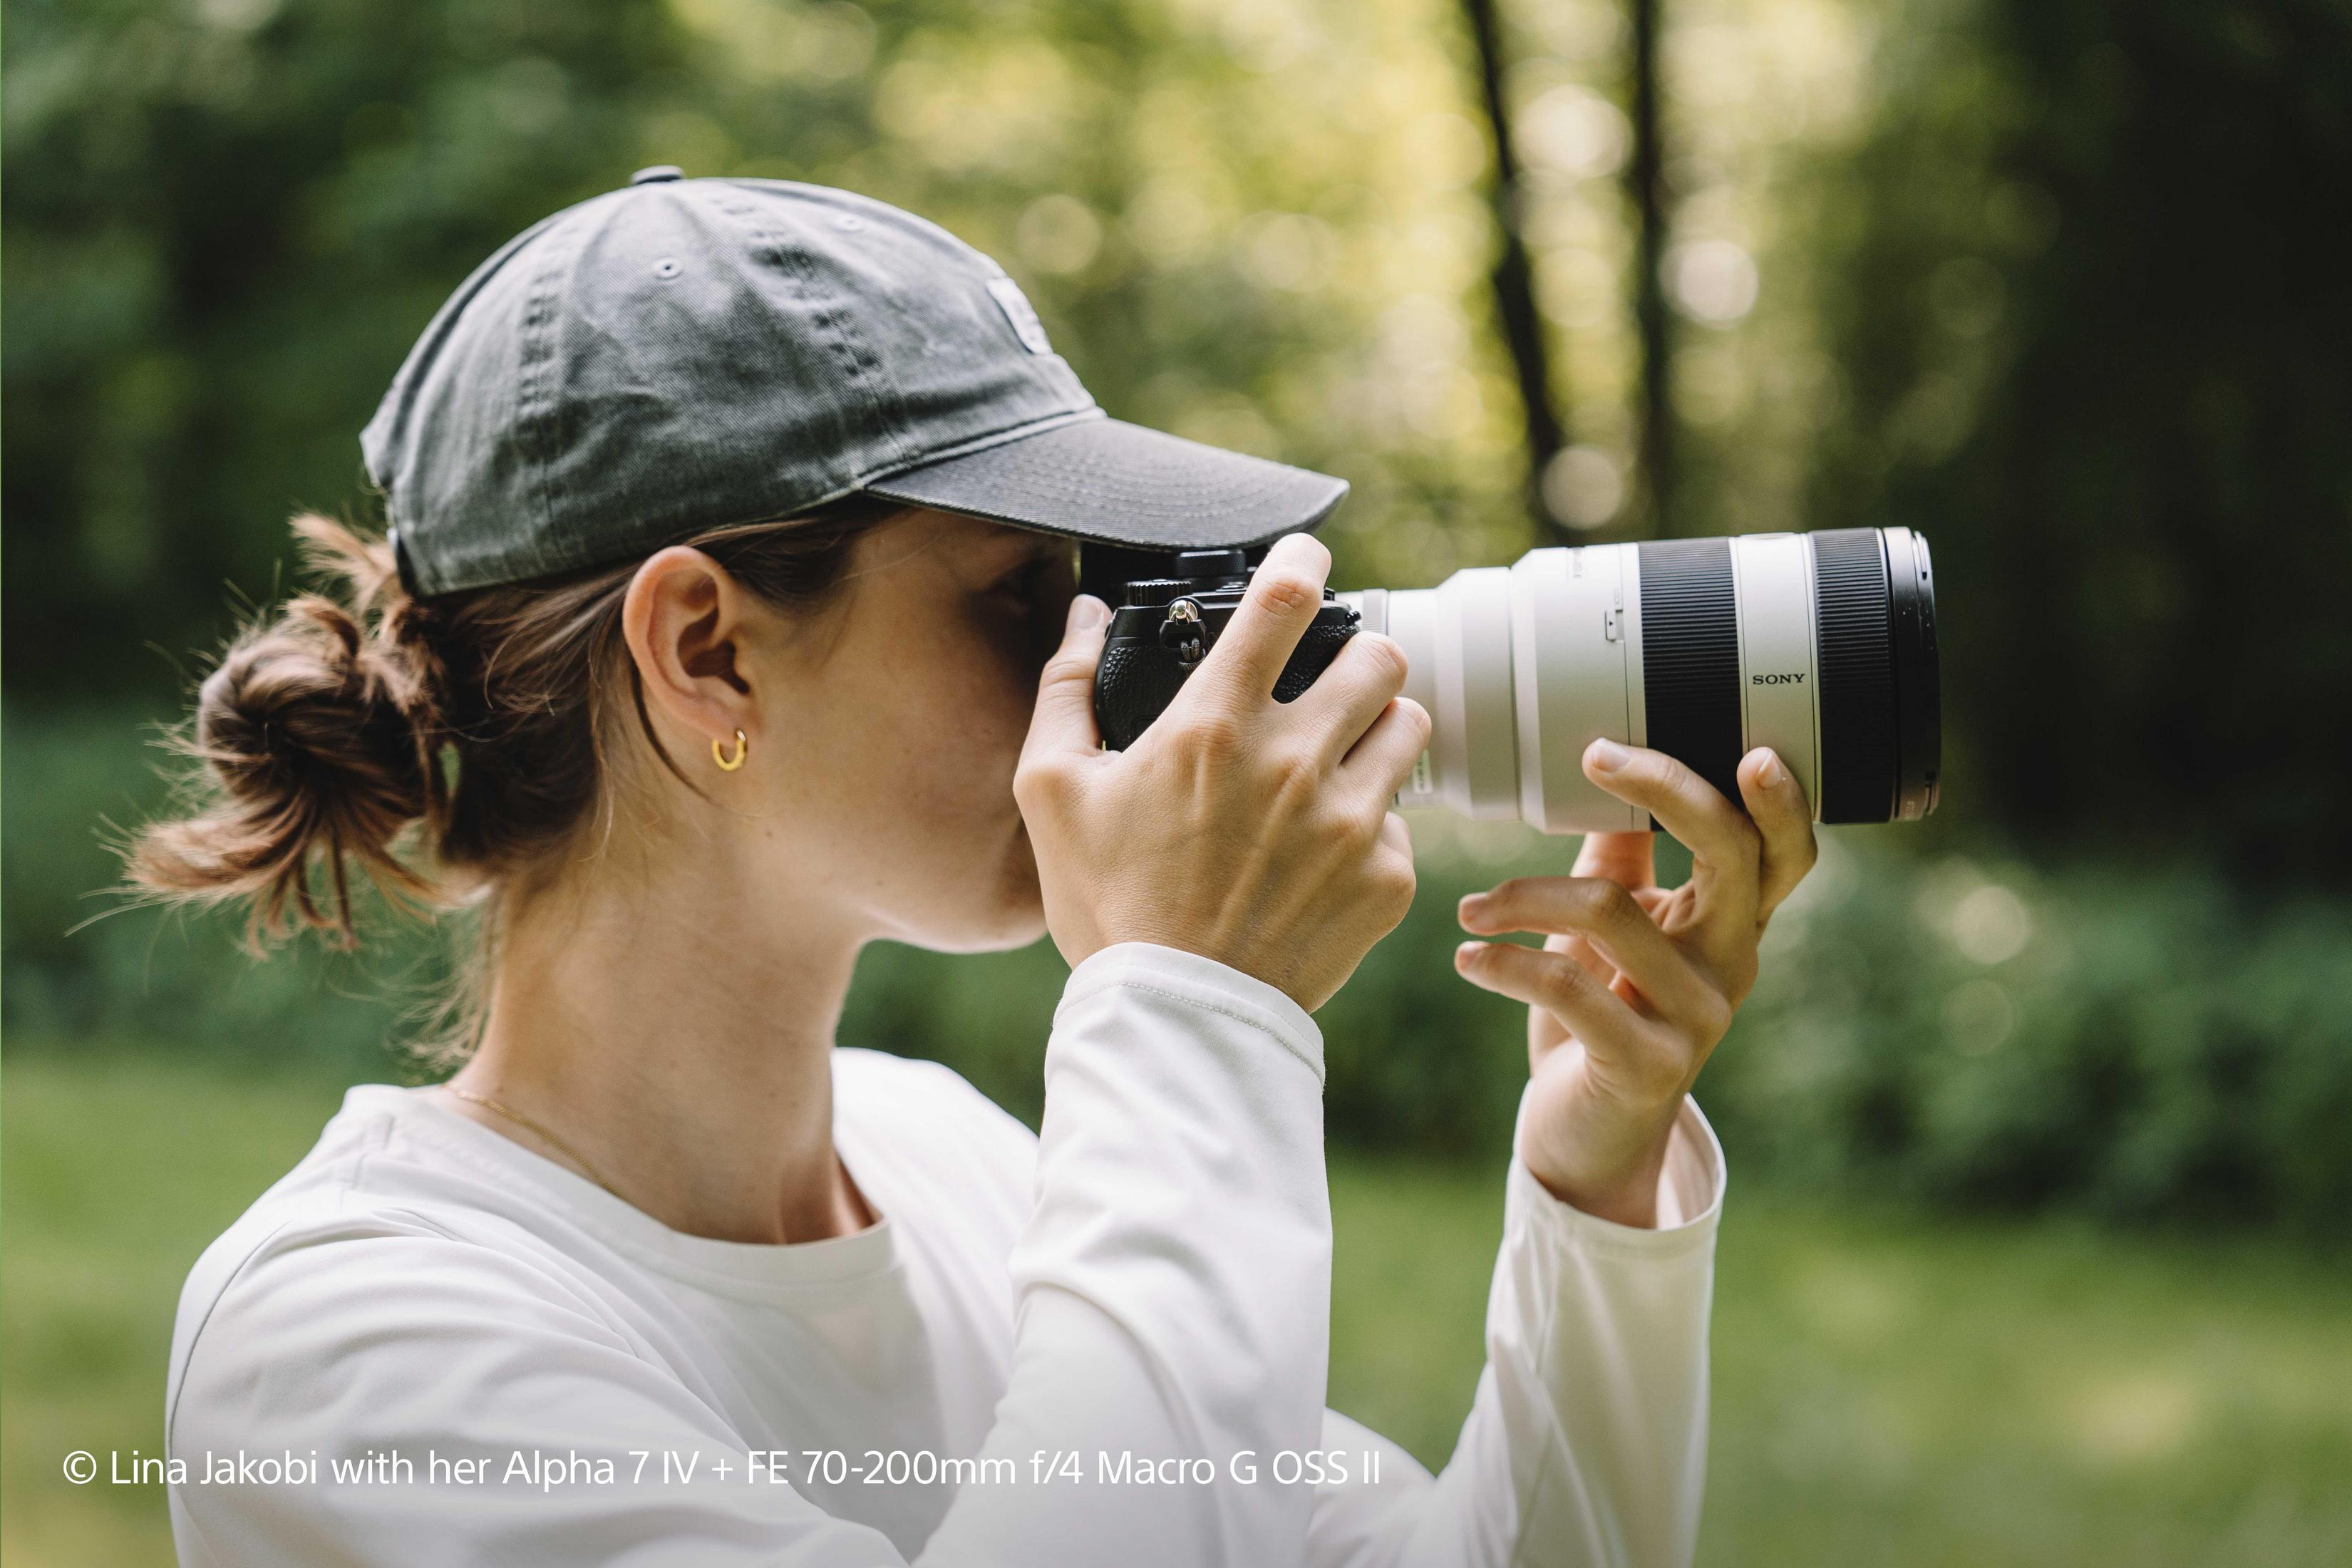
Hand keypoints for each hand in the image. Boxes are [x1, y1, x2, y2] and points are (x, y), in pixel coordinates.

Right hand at [1016, 533, 1430, 1011]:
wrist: (1176, 1021)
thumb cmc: (1108, 904)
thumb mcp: (1051, 791)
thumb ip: (1065, 687)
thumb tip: (1081, 613)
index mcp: (1215, 725)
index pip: (1288, 599)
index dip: (1305, 558)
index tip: (1308, 556)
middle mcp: (1295, 760)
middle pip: (1382, 655)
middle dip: (1358, 657)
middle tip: (1331, 682)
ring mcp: (1350, 821)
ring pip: (1411, 727)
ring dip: (1379, 731)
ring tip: (1339, 760)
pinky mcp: (1386, 879)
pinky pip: (1402, 822)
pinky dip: (1371, 827)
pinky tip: (1324, 854)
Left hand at [1453, 740, 1816, 1225]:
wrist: (1584, 1139)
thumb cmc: (1596, 1019)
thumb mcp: (1612, 931)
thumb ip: (1619, 858)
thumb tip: (1606, 768)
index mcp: (1730, 924)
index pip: (1784, 851)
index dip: (1782, 799)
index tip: (1741, 746)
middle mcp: (1731, 965)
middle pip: (1732, 853)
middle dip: (1667, 789)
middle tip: (1596, 757)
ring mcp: (1697, 1018)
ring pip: (1610, 907)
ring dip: (1521, 897)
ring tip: (1471, 911)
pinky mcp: (1647, 1064)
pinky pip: (1568, 985)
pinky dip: (1504, 961)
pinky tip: (1470, 959)